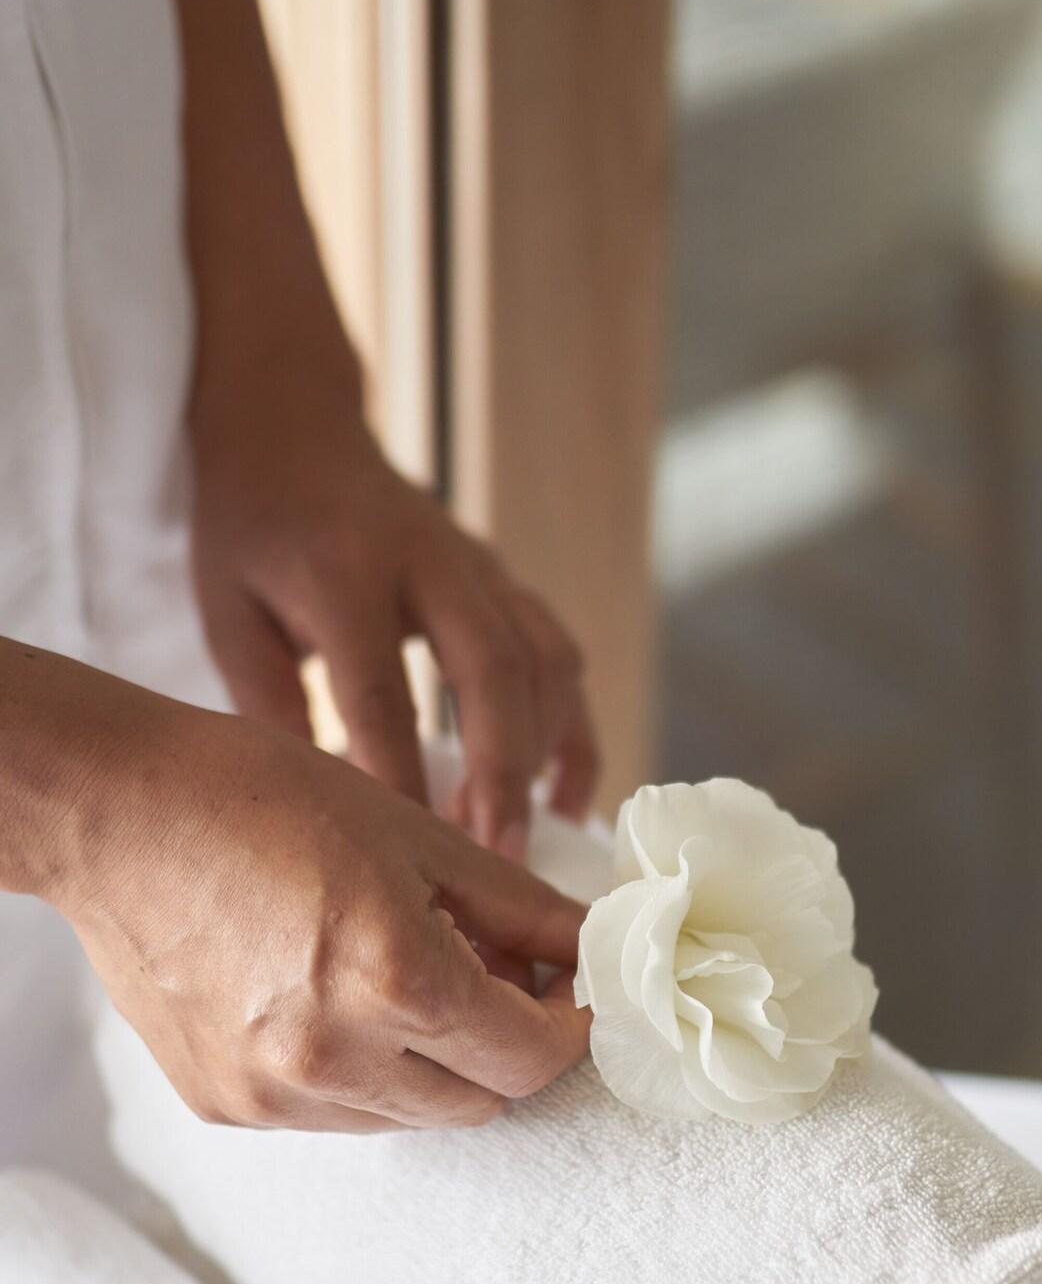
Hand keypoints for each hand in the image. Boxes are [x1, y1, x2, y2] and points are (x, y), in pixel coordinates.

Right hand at [53, 678, 590, 1130]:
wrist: (116, 814)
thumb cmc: (264, 798)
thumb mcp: (417, 837)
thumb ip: (521, 909)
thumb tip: (595, 946)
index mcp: (396, 983)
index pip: (532, 1056)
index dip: (573, 1025)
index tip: (577, 989)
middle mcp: (336, 1060)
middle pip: (483, 1102)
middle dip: (510, 1047)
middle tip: (506, 978)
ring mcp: (275, 1096)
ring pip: (410, 1116)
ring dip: (436, 1064)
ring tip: (406, 975)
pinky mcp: (227, 1108)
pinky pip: (335, 1113)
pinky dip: (364, 1071)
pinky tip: (333, 996)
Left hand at [191, 384, 598, 852]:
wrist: (293, 425)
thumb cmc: (249, 531)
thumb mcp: (228, 614)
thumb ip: (271, 703)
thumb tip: (326, 805)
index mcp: (342, 570)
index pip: (381, 692)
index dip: (398, 777)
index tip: (404, 853)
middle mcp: (426, 560)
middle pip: (493, 672)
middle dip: (502, 774)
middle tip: (498, 859)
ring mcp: (477, 563)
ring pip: (543, 661)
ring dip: (542, 756)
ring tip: (519, 839)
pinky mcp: (503, 576)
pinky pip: (560, 652)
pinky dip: (571, 729)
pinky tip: (565, 798)